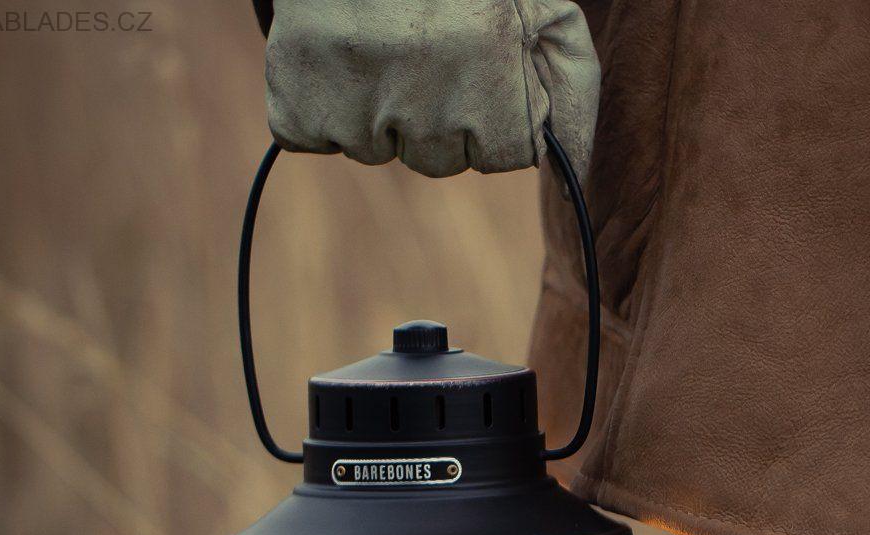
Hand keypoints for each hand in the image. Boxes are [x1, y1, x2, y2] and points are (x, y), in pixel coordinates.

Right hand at [264, 0, 598, 179]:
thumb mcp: (543, 11)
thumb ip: (573, 94)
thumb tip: (573, 183)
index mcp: (491, 71)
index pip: (504, 155)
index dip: (493, 112)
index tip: (478, 65)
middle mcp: (425, 96)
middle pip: (438, 160)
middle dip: (436, 115)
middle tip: (422, 47)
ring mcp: (356, 103)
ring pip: (374, 151)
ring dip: (376, 110)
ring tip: (376, 43)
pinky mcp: (297, 98)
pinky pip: (311, 139)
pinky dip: (316, 108)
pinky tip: (331, 56)